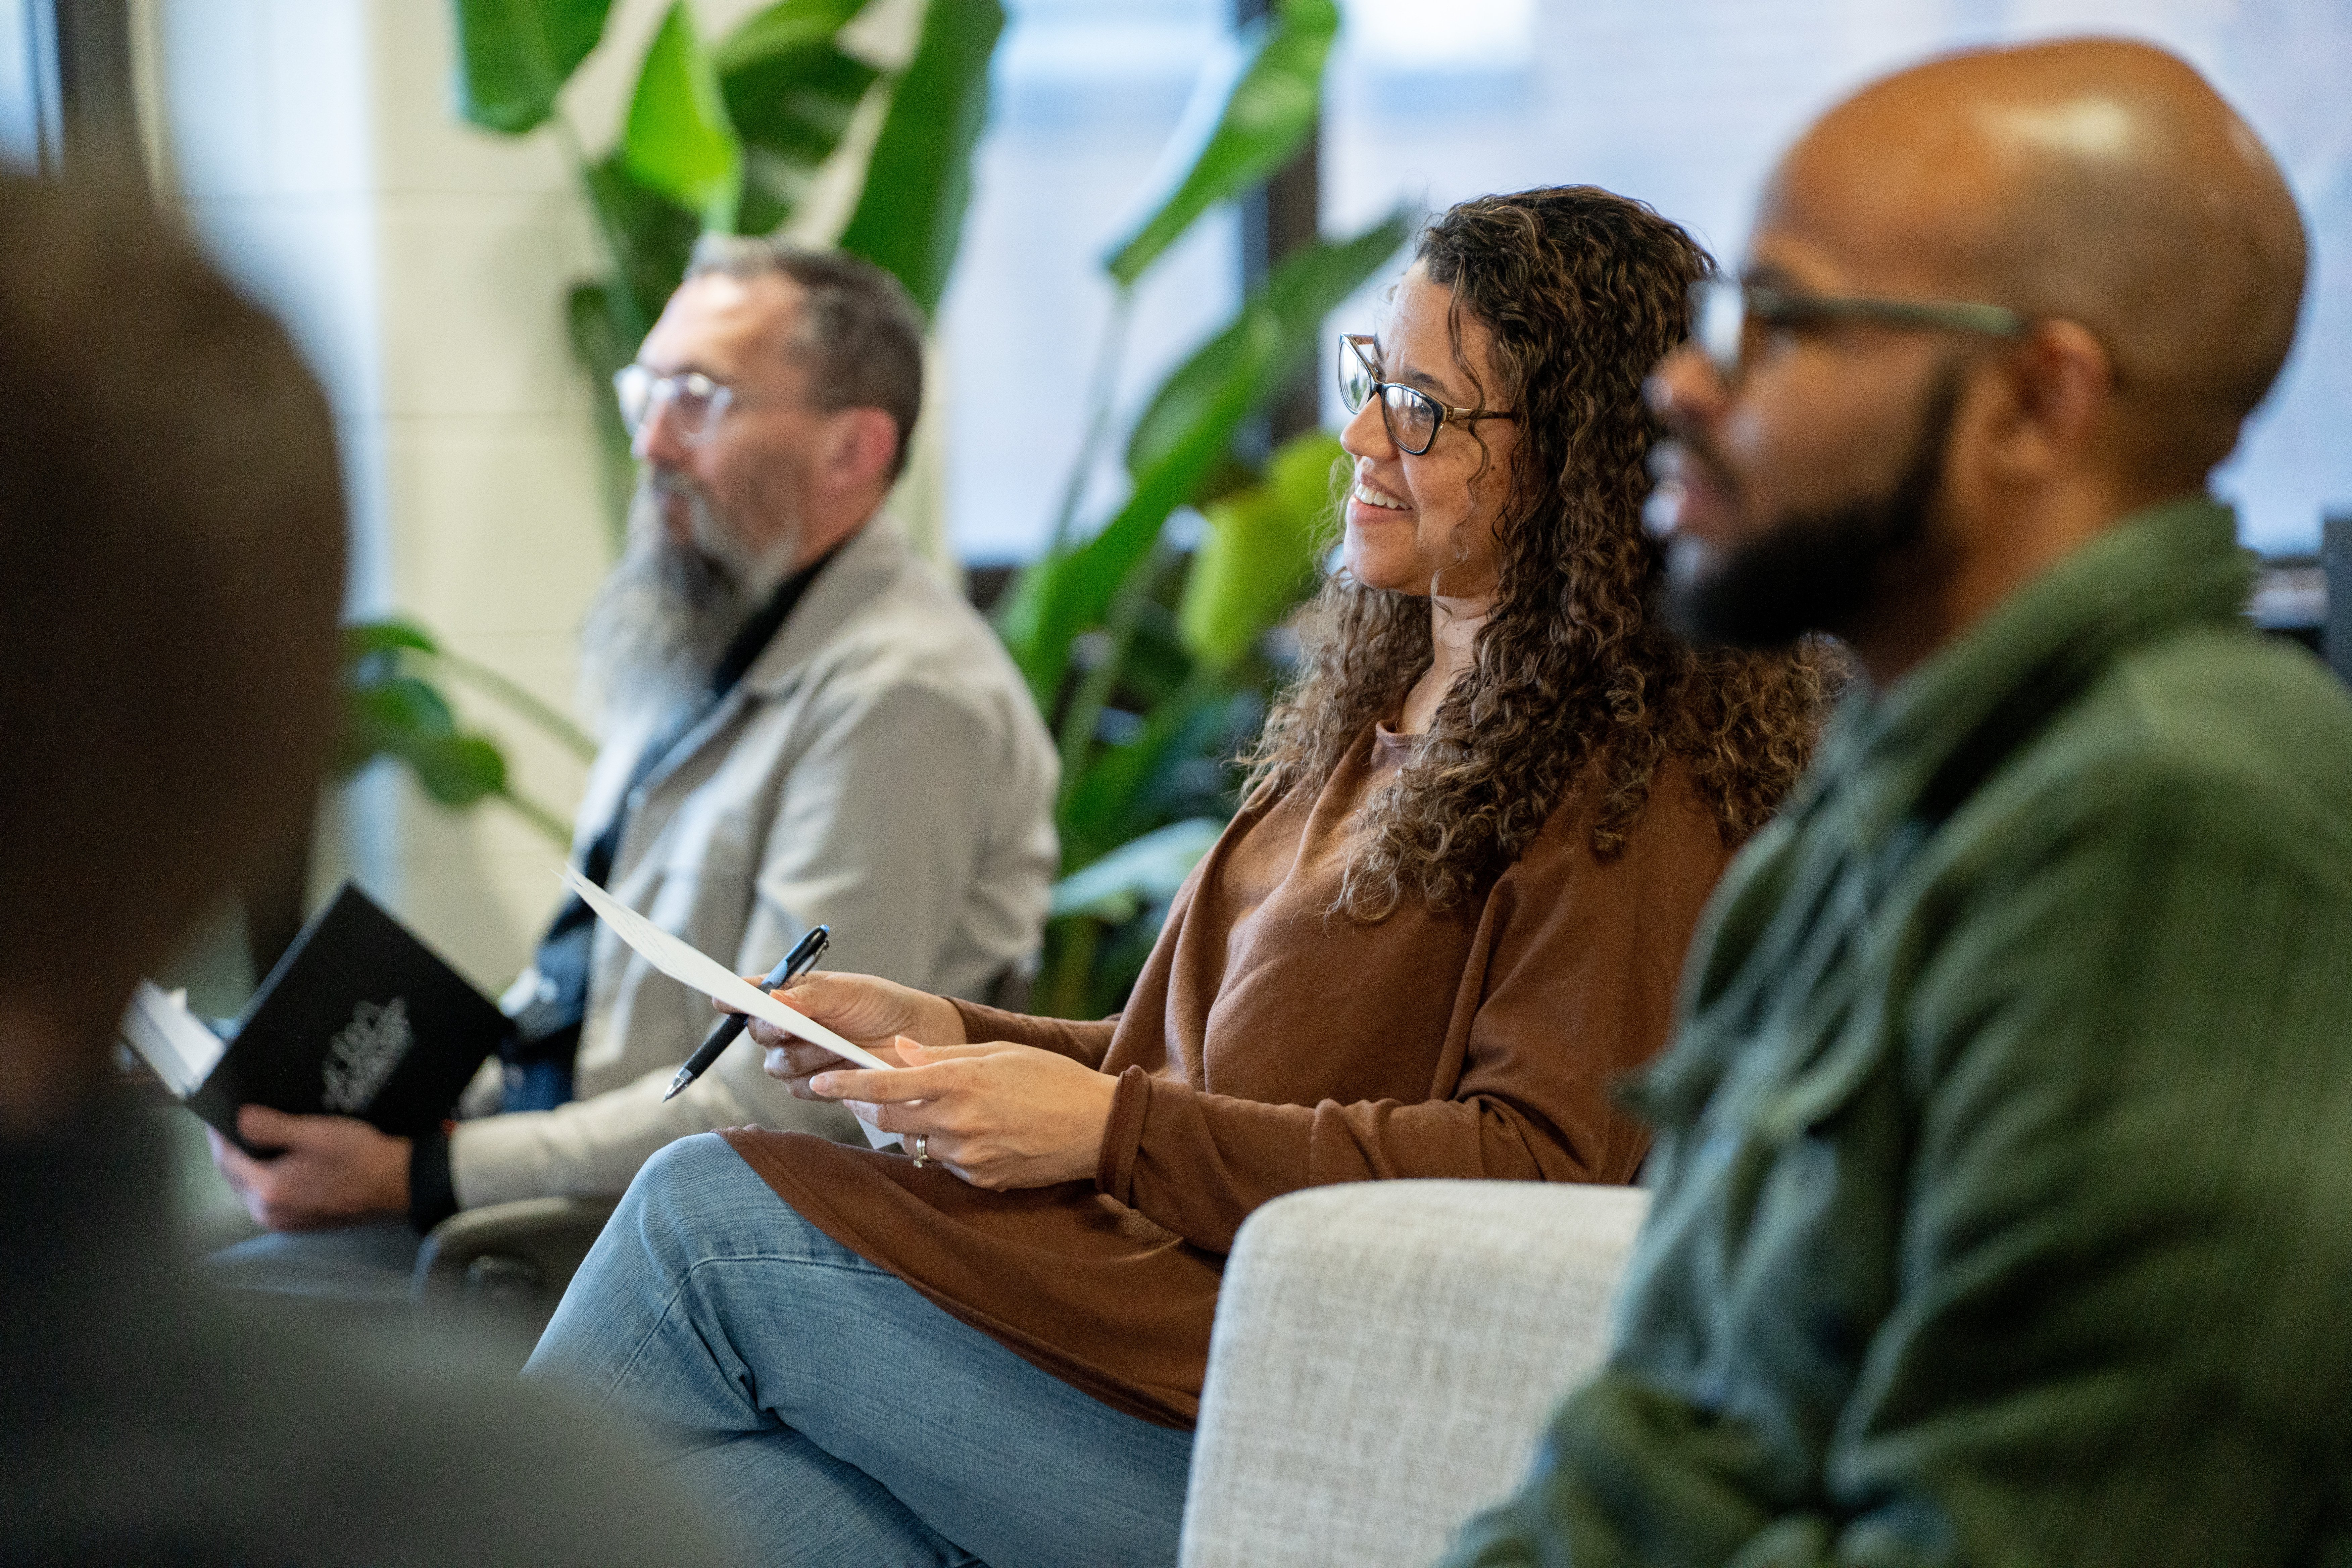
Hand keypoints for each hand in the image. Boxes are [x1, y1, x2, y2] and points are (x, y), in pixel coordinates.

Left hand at [208, 1106, 410, 1230]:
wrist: (397, 1184)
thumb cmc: (360, 1157)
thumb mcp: (317, 1133)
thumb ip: (273, 1126)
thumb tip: (239, 1118)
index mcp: (268, 1190)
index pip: (226, 1159)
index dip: (219, 1134)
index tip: (217, 1113)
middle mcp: (268, 1213)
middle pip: (234, 1176)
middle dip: (231, 1149)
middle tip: (234, 1121)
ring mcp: (283, 1222)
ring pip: (250, 1188)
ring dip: (247, 1164)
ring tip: (255, 1137)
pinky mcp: (297, 1223)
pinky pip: (267, 1197)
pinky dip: (264, 1178)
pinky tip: (278, 1161)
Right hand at [742, 971, 964, 1097]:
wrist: (914, 1038)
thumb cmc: (880, 1005)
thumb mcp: (847, 992)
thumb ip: (809, 996)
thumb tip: (774, 998)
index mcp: (790, 997)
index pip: (752, 997)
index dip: (734, 998)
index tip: (723, 997)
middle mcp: (787, 1027)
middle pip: (759, 1033)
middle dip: (777, 1030)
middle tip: (797, 1025)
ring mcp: (798, 1058)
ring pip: (779, 1065)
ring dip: (808, 1055)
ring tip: (840, 1046)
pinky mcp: (814, 1086)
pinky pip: (799, 1089)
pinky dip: (821, 1079)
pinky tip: (843, 1068)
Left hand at [808, 1040, 1117, 1190]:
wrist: (1098, 1127)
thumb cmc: (1053, 1080)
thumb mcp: (1000, 1054)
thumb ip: (945, 1054)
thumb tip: (899, 1053)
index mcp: (961, 1082)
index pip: (886, 1085)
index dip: (847, 1084)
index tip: (820, 1080)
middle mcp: (959, 1122)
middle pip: (891, 1120)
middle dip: (869, 1106)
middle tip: (863, 1094)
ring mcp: (969, 1156)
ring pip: (917, 1144)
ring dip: (914, 1127)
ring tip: (940, 1109)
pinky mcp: (980, 1179)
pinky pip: (946, 1163)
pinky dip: (946, 1147)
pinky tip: (973, 1132)